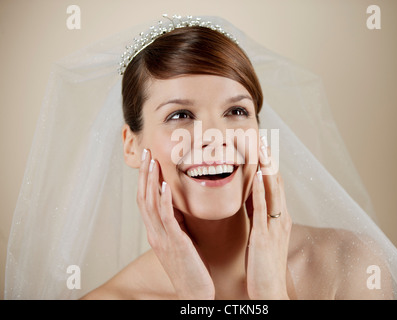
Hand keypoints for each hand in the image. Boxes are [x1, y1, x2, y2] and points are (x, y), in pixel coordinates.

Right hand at [137, 150, 214, 298]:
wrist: (194, 292)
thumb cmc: (190, 268)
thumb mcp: (179, 242)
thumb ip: (175, 224)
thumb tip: (175, 206)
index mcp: (155, 233)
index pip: (145, 201)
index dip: (145, 180)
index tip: (148, 161)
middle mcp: (154, 233)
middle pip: (143, 198)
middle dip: (144, 174)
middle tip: (146, 153)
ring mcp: (162, 238)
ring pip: (151, 204)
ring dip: (151, 181)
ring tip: (153, 161)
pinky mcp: (174, 243)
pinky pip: (166, 218)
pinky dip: (163, 200)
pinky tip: (164, 186)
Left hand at [245, 139, 291, 299]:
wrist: (270, 290)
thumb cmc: (264, 265)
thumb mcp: (263, 235)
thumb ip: (259, 216)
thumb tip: (250, 198)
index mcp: (279, 217)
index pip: (276, 184)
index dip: (270, 164)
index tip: (262, 146)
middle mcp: (280, 217)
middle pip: (276, 181)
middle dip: (269, 159)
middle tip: (262, 137)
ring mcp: (273, 225)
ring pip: (272, 189)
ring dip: (266, 166)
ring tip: (260, 146)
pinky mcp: (262, 235)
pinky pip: (261, 207)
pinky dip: (261, 188)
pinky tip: (258, 173)